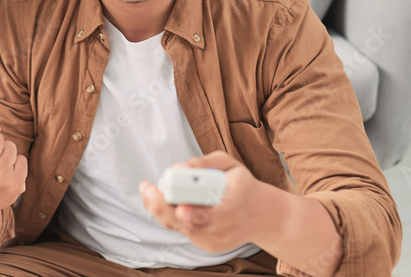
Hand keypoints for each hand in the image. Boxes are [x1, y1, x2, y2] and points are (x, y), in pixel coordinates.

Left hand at [140, 151, 266, 253]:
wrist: (262, 217)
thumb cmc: (243, 187)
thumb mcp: (231, 165)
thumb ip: (204, 163)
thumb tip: (178, 167)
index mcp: (232, 205)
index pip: (207, 212)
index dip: (191, 211)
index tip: (181, 208)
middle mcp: (221, 227)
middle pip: (185, 222)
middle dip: (163, 206)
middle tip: (148, 189)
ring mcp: (213, 240)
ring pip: (179, 227)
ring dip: (163, 209)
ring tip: (151, 191)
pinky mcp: (207, 246)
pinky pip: (183, 230)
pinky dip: (175, 217)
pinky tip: (172, 202)